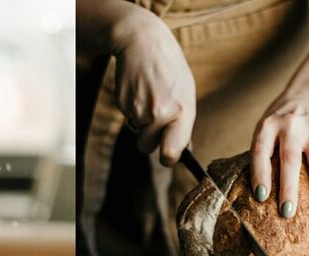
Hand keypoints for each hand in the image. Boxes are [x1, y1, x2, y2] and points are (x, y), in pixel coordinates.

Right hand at [111, 5, 195, 164]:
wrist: (143, 43)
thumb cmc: (169, 68)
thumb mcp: (185, 92)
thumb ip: (183, 120)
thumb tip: (177, 147)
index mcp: (181, 111)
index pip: (172, 152)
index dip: (168, 158)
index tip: (168, 157)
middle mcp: (159, 113)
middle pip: (147, 148)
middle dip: (149, 141)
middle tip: (154, 124)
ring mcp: (138, 109)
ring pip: (137, 132)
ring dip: (141, 122)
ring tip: (149, 96)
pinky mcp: (122, 104)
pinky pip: (128, 118)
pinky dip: (132, 109)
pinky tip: (139, 91)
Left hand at [250, 95, 308, 220]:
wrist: (307, 97)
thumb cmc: (278, 123)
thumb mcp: (264, 129)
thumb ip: (263, 154)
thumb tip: (260, 195)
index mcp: (269, 125)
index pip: (261, 150)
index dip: (260, 173)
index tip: (260, 196)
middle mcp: (294, 127)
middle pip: (292, 159)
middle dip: (290, 188)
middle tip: (287, 213)